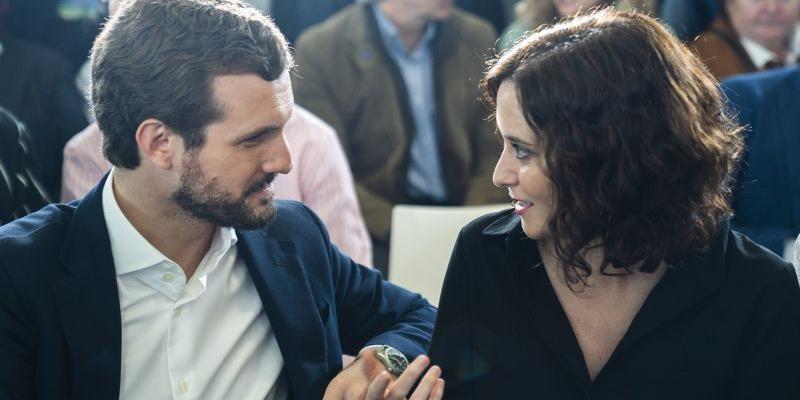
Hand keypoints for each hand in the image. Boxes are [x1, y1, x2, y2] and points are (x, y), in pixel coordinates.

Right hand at [324, 350, 444, 399]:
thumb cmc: (377, 397)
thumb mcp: (367, 389)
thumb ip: (369, 373)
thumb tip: (367, 354)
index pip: (374, 395)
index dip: (379, 385)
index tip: (386, 374)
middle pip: (398, 393)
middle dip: (411, 374)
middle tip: (424, 357)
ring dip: (428, 382)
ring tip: (436, 368)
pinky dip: (436, 394)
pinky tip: (439, 381)